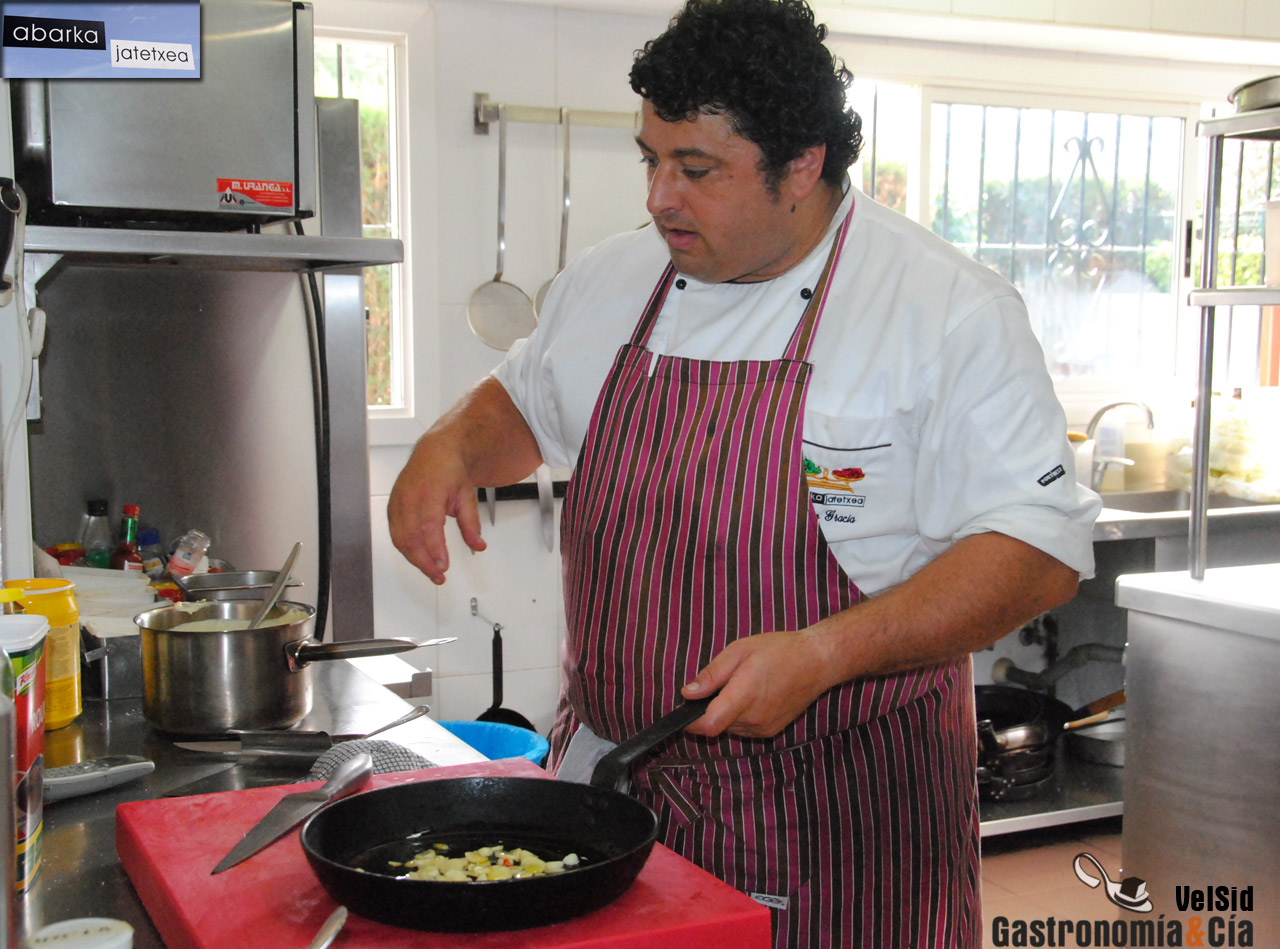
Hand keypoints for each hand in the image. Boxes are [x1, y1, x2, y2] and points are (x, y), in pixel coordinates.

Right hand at [387, 435, 485, 584]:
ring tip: (432, 572)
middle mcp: (409, 497)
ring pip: (400, 540)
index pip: (428, 526)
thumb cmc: (449, 470)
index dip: (434, 549)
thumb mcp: (467, 495)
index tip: (443, 566)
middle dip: (425, 562)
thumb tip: (479, 545)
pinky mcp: (392, 508)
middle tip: (440, 576)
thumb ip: (471, 523)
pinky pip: (395, 535)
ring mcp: (397, 503)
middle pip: (411, 538)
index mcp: (428, 492)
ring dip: (415, 560)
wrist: (434, 453)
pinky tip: (419, 559)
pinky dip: (407, 550)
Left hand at [680, 626, 839, 738]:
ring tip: (741, 686)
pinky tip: (752, 695)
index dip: (690, 722)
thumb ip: (711, 675)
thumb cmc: (779, 651)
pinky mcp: (771, 732)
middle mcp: (754, 718)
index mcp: (744, 696)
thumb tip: (687, 693)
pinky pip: (744, 729)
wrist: (817, 662)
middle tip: (721, 684)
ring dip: (725, 713)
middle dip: (709, 710)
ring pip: (729, 728)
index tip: (683, 710)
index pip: (708, 725)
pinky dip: (739, 716)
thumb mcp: (739, 651)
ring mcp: (764, 728)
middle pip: (716, 725)